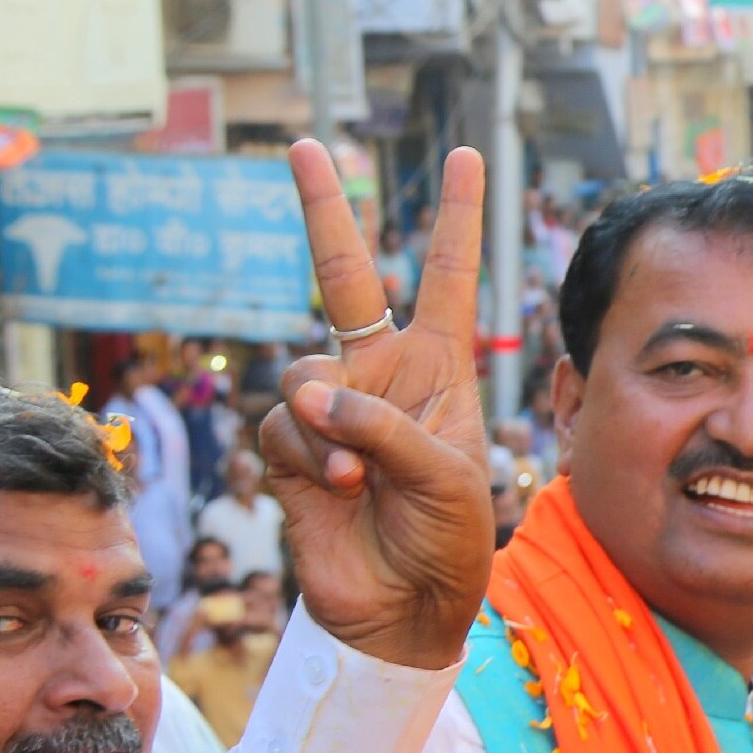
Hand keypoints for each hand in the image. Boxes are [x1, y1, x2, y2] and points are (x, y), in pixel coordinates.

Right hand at [263, 143, 491, 670]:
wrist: (406, 607)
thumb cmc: (447, 540)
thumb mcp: (445, 476)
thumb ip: (382, 425)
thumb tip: (307, 393)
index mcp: (441, 367)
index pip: (447, 276)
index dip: (457, 218)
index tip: (469, 154)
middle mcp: (384, 373)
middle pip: (345, 276)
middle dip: (325, 211)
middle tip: (308, 145)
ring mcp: (334, 406)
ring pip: (306, 371)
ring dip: (333, 424)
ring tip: (364, 477)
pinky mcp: (293, 447)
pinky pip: (284, 423)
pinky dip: (311, 453)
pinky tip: (340, 487)